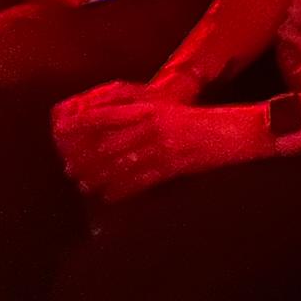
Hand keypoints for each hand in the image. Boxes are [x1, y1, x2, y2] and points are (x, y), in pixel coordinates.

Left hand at [52, 94, 267, 202]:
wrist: (237, 131)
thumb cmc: (203, 122)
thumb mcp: (171, 112)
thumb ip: (143, 116)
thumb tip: (113, 128)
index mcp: (153, 106)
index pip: (107, 115)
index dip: (82, 125)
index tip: (62, 133)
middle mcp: (154, 125)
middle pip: (107, 144)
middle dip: (85, 159)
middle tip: (71, 170)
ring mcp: (163, 146)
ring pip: (119, 165)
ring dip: (98, 177)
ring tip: (87, 184)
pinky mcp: (173, 166)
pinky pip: (138, 181)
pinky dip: (119, 190)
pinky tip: (110, 194)